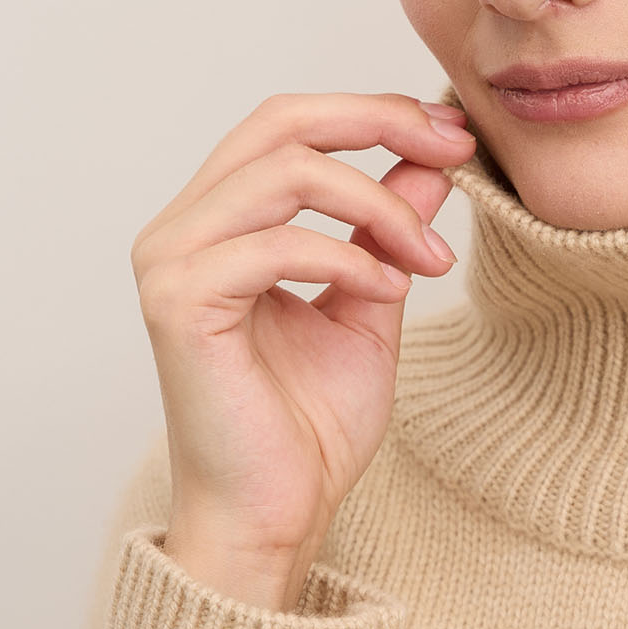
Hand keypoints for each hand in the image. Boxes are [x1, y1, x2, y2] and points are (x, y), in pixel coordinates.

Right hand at [129, 91, 475, 609]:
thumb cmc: (309, 425)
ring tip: (429, 258)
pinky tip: (388, 290)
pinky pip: (274, 245)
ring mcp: (171, 263)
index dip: (375, 113)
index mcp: (218, 222)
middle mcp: (181, 229)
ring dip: (378, 203)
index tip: (455, 135)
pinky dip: (345, 257)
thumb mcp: (369, 299)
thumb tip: (432, 159)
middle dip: (379, 122)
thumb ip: (388, 227)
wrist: (275, 515)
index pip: (289, 125)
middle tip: (455, 150)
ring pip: (285, 173)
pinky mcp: (179, 304)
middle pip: (280, 122)